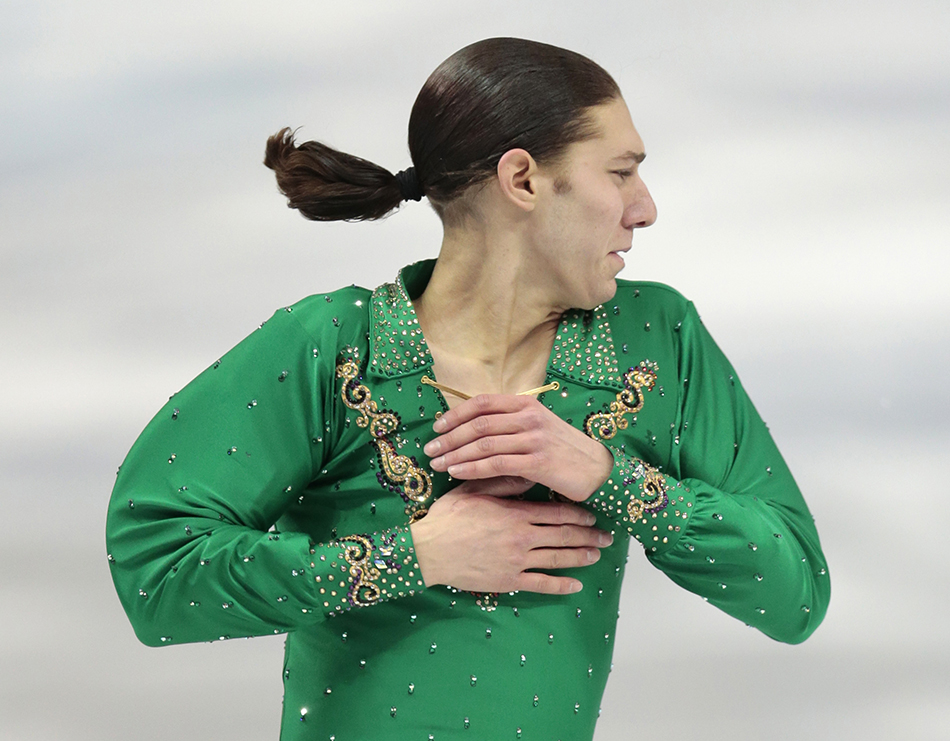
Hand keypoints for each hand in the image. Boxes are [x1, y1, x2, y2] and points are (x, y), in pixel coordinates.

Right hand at [410, 477, 613, 593]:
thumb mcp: (474, 489)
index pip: (556, 513)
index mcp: (515, 513)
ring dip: (581, 557)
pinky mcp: (508, 581)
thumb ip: (504, 482)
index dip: (577, 514)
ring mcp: (517, 562)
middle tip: (607, 536)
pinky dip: (561, 585)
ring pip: (557, 559)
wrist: (429, 551)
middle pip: (564, 536)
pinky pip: (541, 584)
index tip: (592, 514)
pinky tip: (575, 586)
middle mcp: (522, 538)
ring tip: (597, 555)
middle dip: (588, 535)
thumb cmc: (448, 517)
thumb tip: (528, 473)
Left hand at [423, 394, 613, 501]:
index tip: (437, 426)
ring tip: (437, 463)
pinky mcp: (537, 462)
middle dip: (449, 437)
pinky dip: (471, 468)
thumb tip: (472, 429)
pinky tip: (456, 473)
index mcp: (526, 404)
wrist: (598, 470)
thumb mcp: (538, 427)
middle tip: (429, 448)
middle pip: (478, 424)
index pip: (482, 402)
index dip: (456, 413)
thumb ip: (509, 424)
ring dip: (455, 454)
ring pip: (483, 444)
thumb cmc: (563, 451)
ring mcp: (533, 438)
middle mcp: (529, 417)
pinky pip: (495, 464)